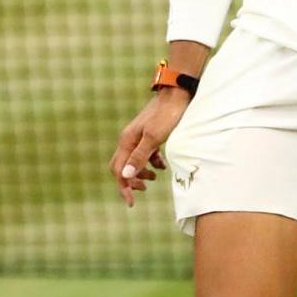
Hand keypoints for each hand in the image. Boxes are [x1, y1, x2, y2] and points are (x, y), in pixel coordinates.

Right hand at [110, 90, 190, 207]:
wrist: (177, 93)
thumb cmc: (167, 115)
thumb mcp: (154, 138)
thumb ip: (140, 156)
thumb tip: (126, 176)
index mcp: (127, 141)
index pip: (119, 170)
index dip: (124, 187)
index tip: (132, 202)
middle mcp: (129, 139)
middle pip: (122, 166)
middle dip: (130, 180)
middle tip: (144, 189)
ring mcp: (139, 136)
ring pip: (134, 160)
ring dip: (141, 171)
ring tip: (155, 176)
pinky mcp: (150, 134)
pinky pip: (145, 153)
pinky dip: (152, 162)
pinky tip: (163, 164)